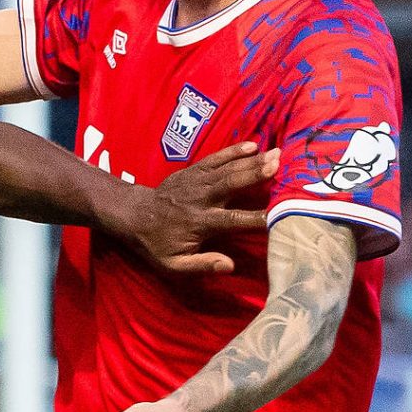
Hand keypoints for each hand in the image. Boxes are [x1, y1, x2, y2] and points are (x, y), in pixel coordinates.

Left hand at [120, 143, 274, 274]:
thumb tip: (229, 266)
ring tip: (277, 153)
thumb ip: (202, 265)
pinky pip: (215, 158)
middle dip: (255, 174)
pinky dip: (233, 151)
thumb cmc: (157, 243)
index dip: (256, 217)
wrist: (133, 215)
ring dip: (252, 160)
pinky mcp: (192, 171)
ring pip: (227, 168)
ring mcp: (195, 181)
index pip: (233, 219)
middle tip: (279, 164)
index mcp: (199, 222)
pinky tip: (253, 145)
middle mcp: (200, 199)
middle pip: (231, 184)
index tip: (278, 214)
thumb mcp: (173, 264)